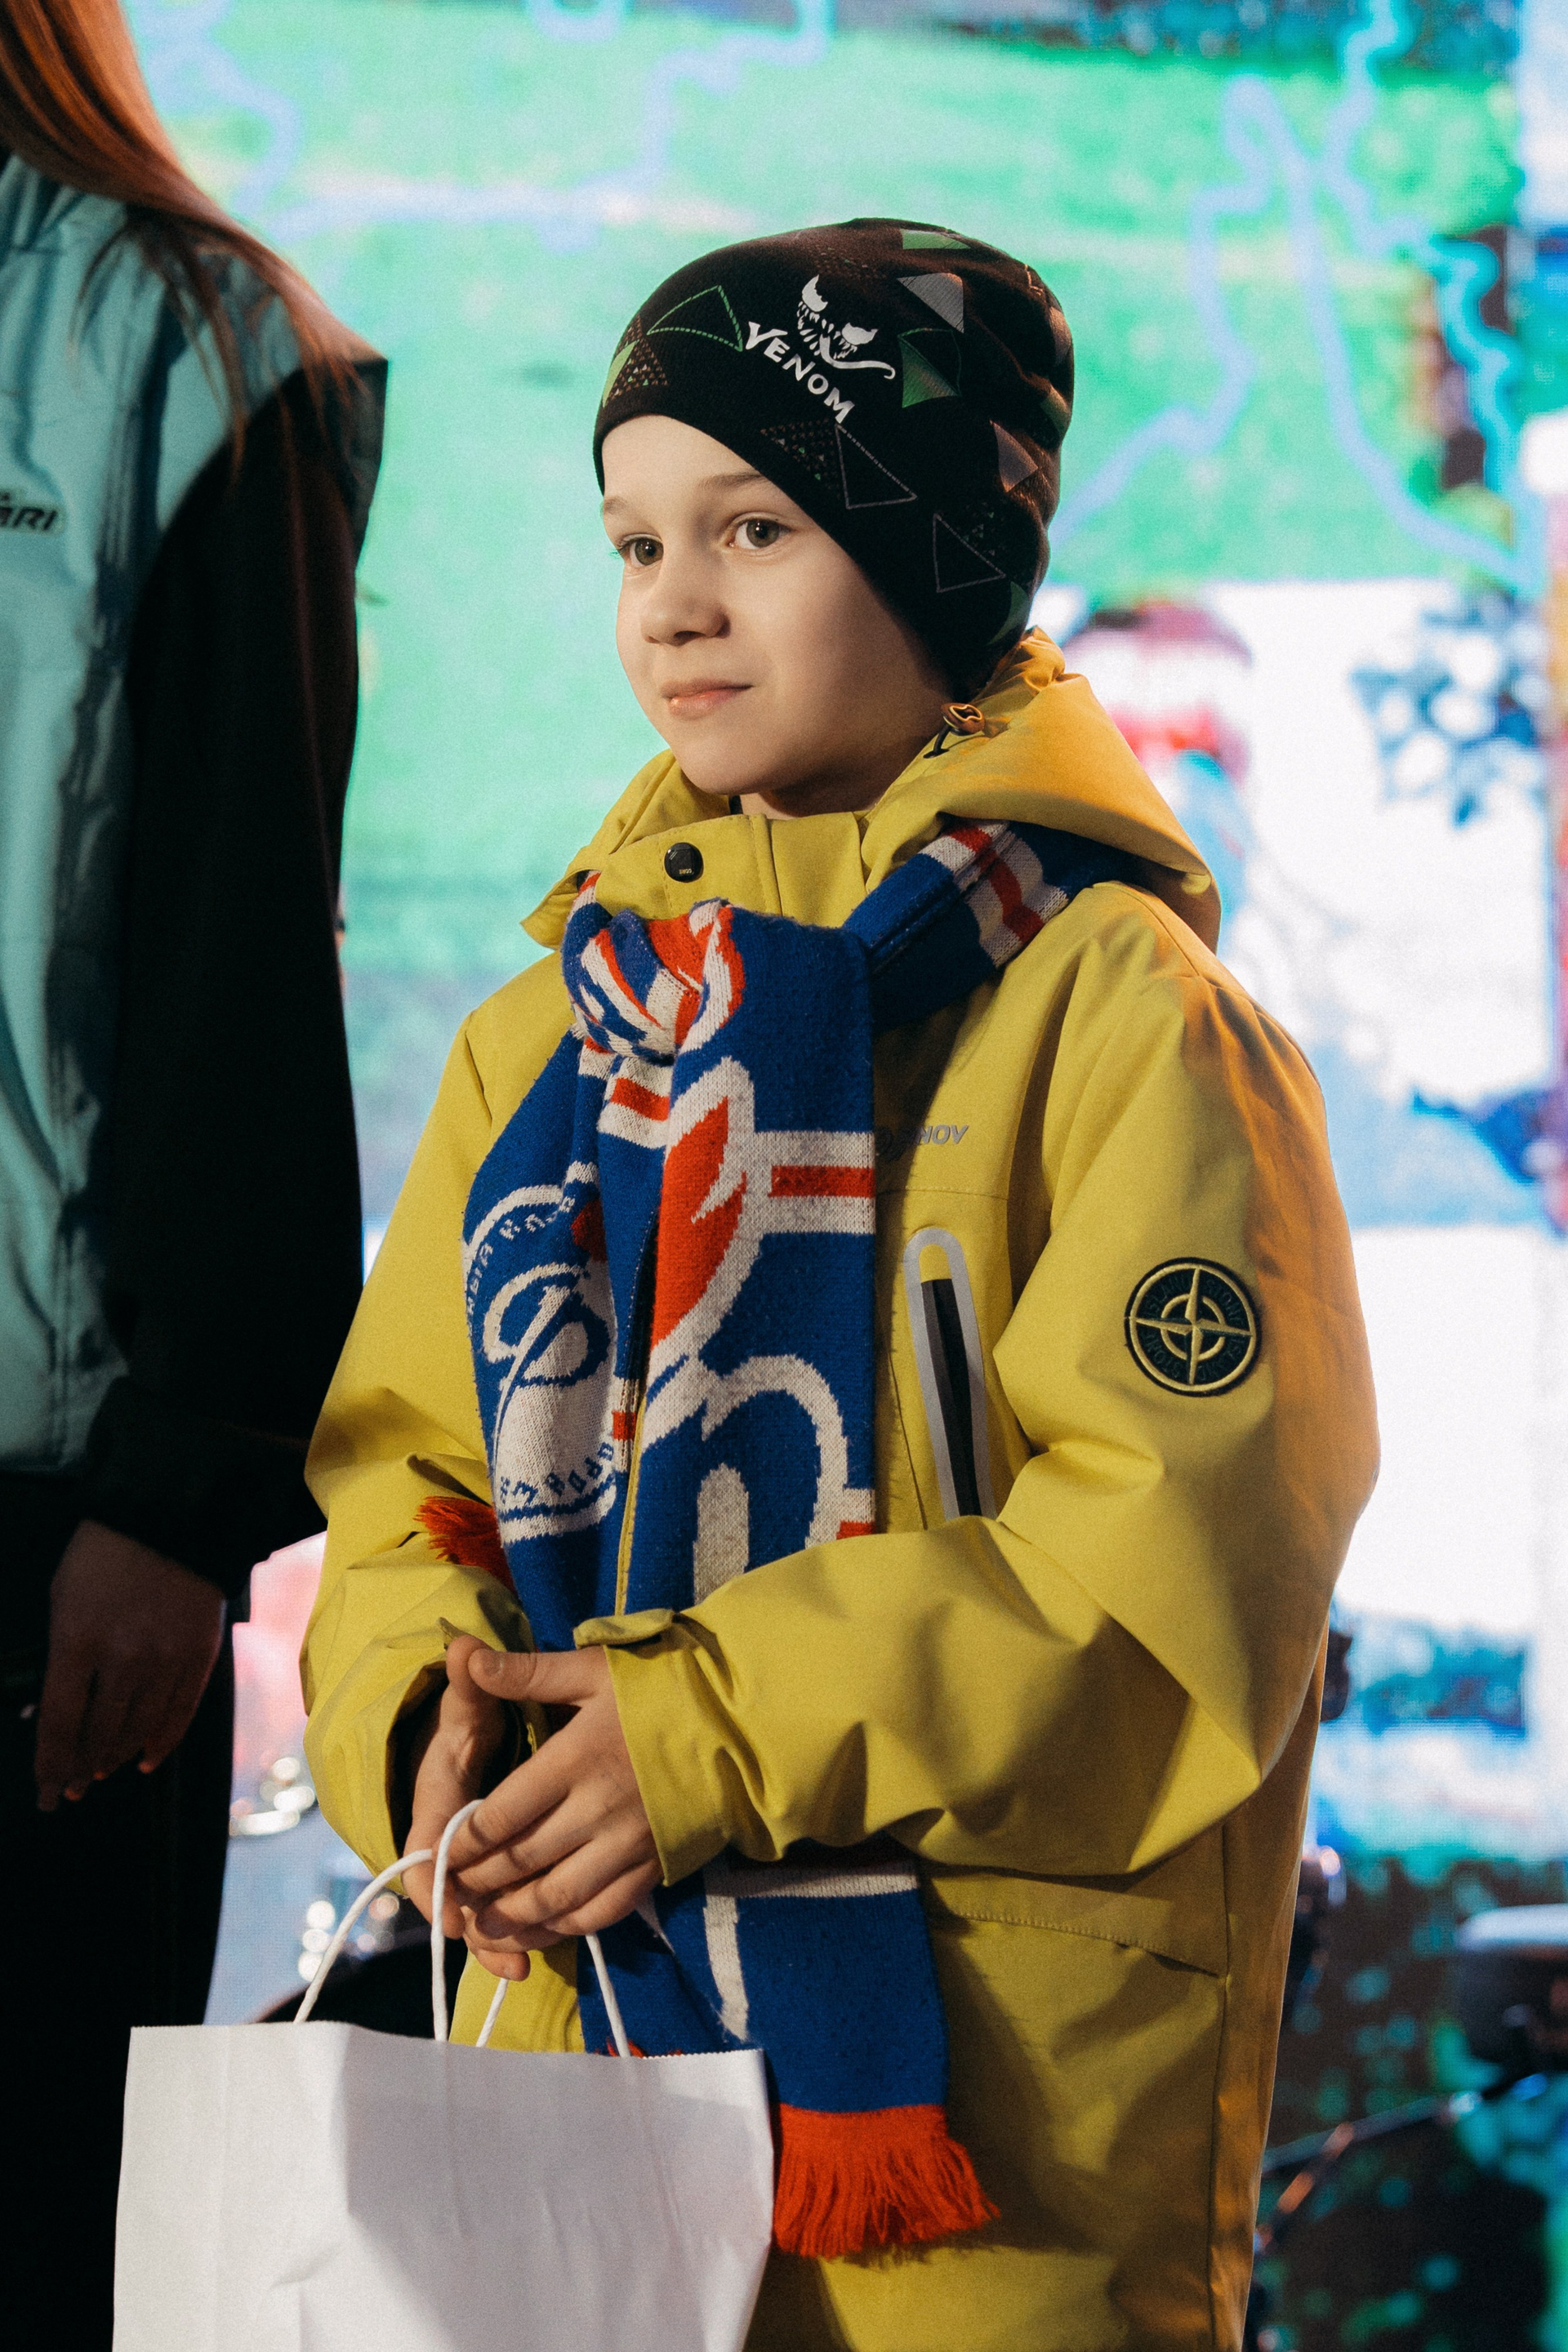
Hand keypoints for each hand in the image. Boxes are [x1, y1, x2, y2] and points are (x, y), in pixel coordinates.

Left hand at [34, 1520, 225, 1810]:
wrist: (172, 1515)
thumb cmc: (104, 1552)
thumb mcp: (62, 1597)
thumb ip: (58, 1655)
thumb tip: (49, 1710)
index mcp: (78, 1640)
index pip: (58, 1723)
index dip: (50, 1765)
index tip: (46, 1791)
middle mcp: (123, 1658)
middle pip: (98, 1735)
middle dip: (79, 1768)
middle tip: (70, 1787)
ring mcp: (166, 1658)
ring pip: (138, 1730)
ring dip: (116, 1757)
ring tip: (102, 1770)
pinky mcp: (201, 1654)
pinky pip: (181, 1713)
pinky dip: (162, 1742)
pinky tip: (147, 1758)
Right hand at [401, 1633, 512, 1929]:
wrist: (462, 1744)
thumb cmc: (470, 1724)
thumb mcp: (471, 1706)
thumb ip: (473, 1684)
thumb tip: (462, 1644)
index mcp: (433, 1809)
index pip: (424, 1858)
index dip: (437, 1891)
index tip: (454, 1918)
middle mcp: (443, 1847)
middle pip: (453, 1899)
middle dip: (478, 1928)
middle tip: (508, 1954)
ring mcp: (468, 1867)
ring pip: (478, 1913)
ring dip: (498, 1940)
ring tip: (526, 1966)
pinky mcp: (494, 1877)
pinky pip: (499, 1911)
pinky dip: (515, 1933)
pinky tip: (539, 1955)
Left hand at [422, 1645, 659, 1983]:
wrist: (741, 1719)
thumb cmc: (661, 1688)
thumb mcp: (593, 1670)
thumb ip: (527, 1672)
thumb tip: (467, 1655)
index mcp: (574, 1759)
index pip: (501, 1815)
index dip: (463, 1841)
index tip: (439, 1852)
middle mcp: (597, 1809)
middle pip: (521, 1860)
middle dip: (478, 1881)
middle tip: (451, 1893)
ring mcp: (628, 1843)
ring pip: (557, 1896)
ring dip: (514, 1917)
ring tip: (483, 1926)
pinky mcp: (654, 1865)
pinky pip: (603, 1910)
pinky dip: (566, 1926)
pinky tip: (543, 1928)